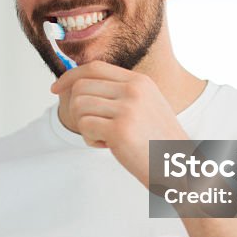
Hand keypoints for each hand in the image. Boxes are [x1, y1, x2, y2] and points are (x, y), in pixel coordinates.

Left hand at [51, 61, 187, 186]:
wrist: (180, 168)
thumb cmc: (158, 143)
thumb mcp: (146, 107)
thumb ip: (120, 93)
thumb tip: (79, 85)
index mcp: (140, 81)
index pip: (94, 68)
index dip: (70, 76)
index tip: (56, 89)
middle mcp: (134, 90)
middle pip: (81, 87)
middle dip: (78, 110)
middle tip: (94, 128)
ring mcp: (128, 108)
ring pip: (79, 106)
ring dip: (85, 126)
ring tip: (106, 138)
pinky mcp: (120, 130)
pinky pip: (85, 127)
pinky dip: (90, 140)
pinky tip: (109, 147)